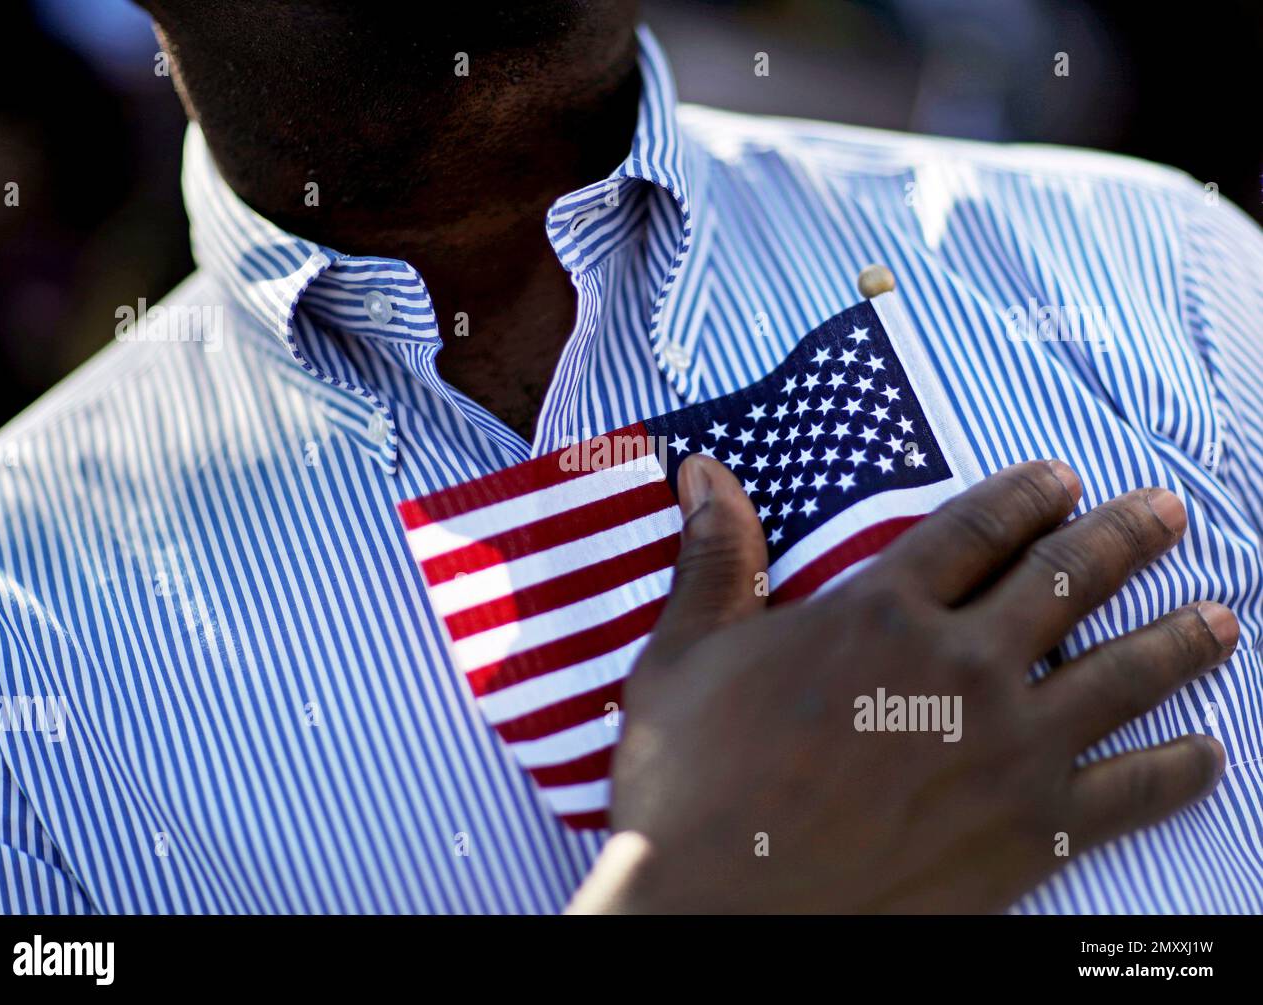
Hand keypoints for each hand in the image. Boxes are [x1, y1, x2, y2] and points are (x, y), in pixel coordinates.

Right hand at [568, 458, 1236, 912]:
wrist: (719, 914)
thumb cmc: (691, 785)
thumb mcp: (683, 655)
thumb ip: (715, 559)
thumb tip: (702, 469)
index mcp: (879, 613)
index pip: (977, 528)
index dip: (1026, 494)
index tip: (1062, 477)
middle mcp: (959, 666)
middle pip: (1066, 580)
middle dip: (1125, 539)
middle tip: (1169, 514)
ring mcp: (1006, 750)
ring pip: (1120, 673)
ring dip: (1178, 639)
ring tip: (1222, 617)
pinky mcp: (1031, 833)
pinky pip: (1130, 792)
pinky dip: (1178, 769)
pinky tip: (1208, 752)